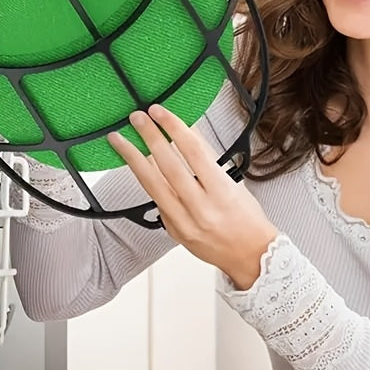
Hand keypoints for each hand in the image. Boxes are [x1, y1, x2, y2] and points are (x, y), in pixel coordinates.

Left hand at [108, 104, 278, 289]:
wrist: (250, 257)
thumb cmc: (247, 219)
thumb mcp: (232, 183)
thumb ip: (207, 160)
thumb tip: (184, 132)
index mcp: (221, 192)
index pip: (193, 152)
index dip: (173, 127)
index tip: (159, 112)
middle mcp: (201, 208)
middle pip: (169, 166)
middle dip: (150, 137)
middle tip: (136, 117)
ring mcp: (184, 222)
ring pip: (152, 184)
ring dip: (133, 158)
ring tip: (119, 139)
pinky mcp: (172, 230)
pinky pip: (154, 199)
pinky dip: (144, 178)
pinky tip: (134, 164)